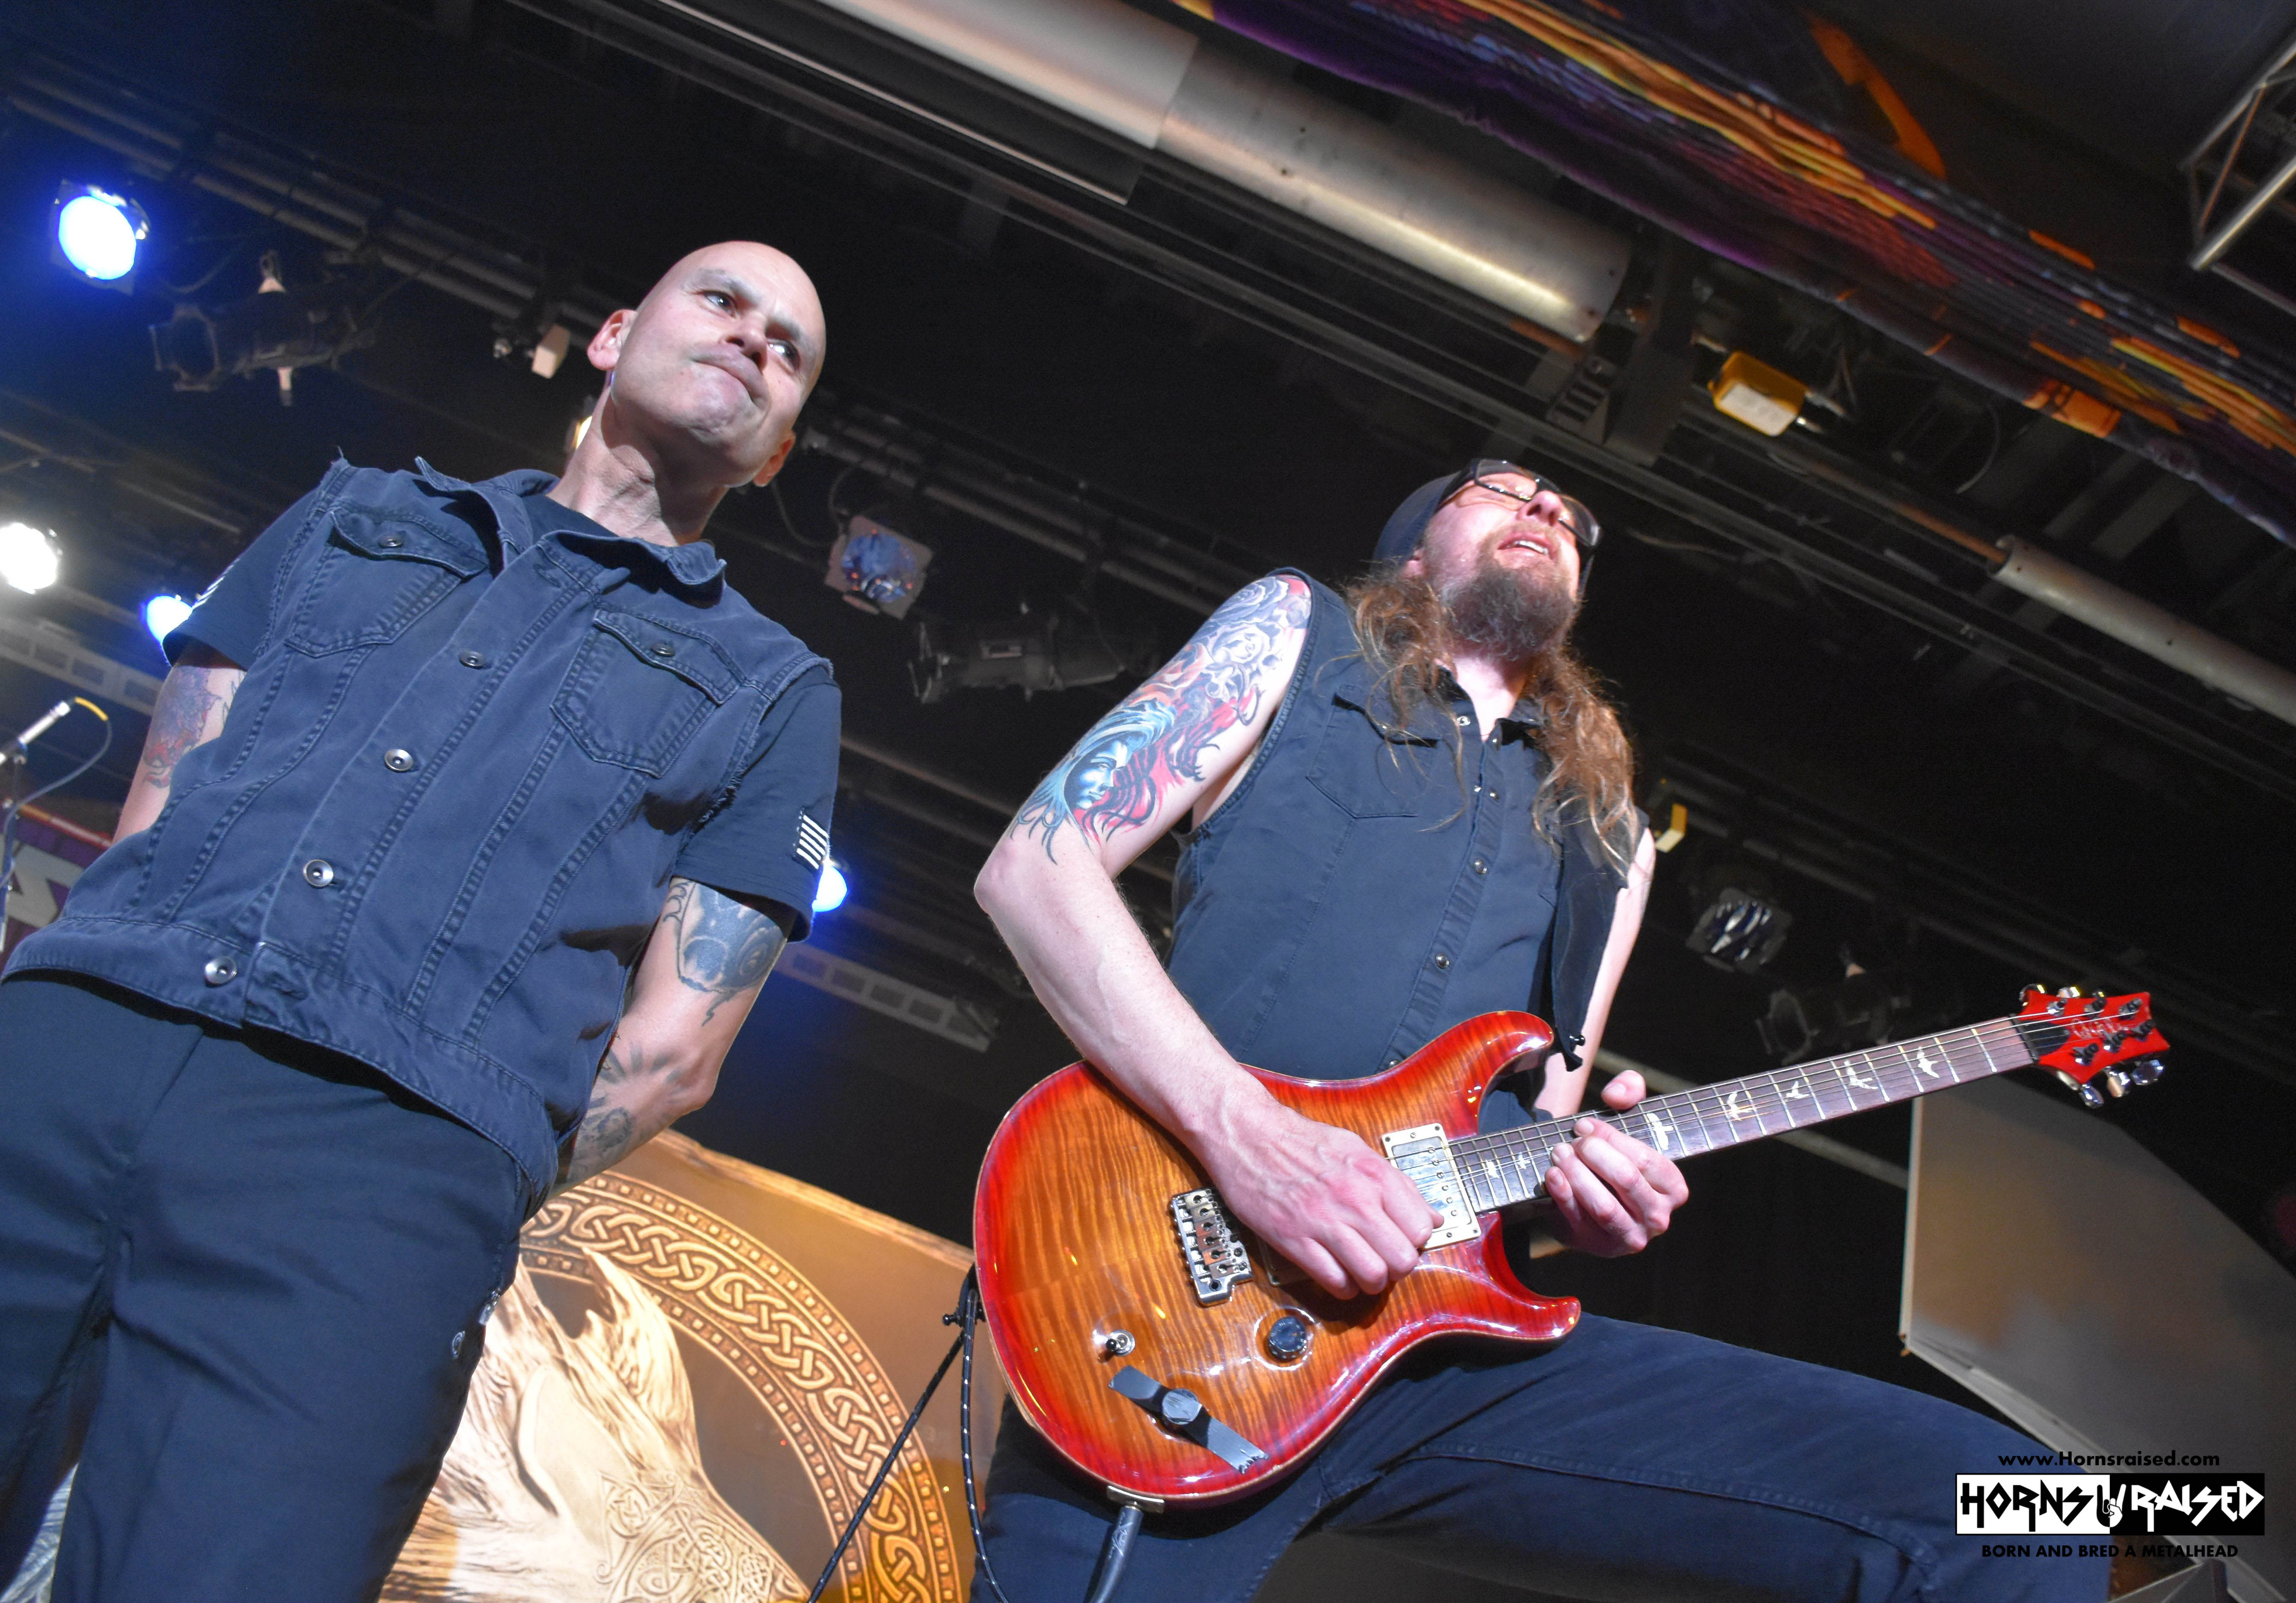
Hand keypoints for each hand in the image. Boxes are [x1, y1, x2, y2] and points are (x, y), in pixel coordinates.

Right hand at [1196, 1093, 1437, 1298]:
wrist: (1248, 1134)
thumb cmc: (1301, 1141)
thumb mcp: (1357, 1150)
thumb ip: (1397, 1184)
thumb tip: (1432, 1216)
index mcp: (1374, 1174)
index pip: (1420, 1229)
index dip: (1414, 1242)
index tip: (1401, 1240)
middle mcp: (1354, 1198)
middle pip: (1402, 1259)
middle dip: (1397, 1268)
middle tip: (1384, 1260)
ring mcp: (1323, 1221)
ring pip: (1373, 1276)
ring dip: (1371, 1281)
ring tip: (1362, 1271)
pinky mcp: (1294, 1239)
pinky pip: (1334, 1281)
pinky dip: (1342, 1286)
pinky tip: (1337, 1273)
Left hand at [1543, 1069, 1687, 1257]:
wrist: (1591, 1200)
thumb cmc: (1614, 1157)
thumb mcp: (1627, 1121)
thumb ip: (1628, 1093)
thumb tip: (1619, 1092)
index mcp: (1673, 1187)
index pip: (1645, 1159)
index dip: (1611, 1138)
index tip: (1584, 1125)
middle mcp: (1658, 1217)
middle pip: (1626, 1180)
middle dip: (1594, 1155)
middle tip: (1572, 1140)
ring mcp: (1630, 1237)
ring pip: (1604, 1206)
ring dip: (1577, 1175)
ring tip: (1558, 1153)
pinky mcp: (1600, 1246)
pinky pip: (1580, 1220)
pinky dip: (1563, 1195)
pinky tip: (1552, 1175)